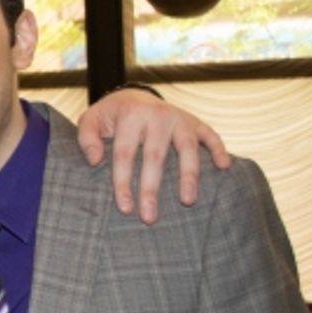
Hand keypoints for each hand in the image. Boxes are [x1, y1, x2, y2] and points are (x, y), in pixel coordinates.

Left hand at [76, 87, 230, 223]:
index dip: (124, 182)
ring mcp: (179, 118)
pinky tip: (224, 167)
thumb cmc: (110, 117)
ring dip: (189, 175)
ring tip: (187, 201)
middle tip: (149, 217)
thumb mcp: (91, 120)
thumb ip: (87, 138)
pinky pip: (211, 135)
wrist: (133, 96)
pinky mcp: (195, 121)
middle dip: (152, 189)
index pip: (125, 154)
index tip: (124, 208)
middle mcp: (157, 115)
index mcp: (130, 116)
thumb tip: (96, 160)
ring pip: (187, 148)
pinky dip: (219, 149)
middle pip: (155, 156)